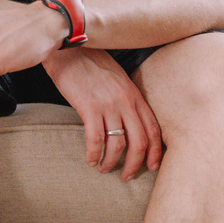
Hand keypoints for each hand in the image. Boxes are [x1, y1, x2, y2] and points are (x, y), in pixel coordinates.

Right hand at [42, 47, 162, 179]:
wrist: (68, 46)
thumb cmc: (89, 61)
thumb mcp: (116, 77)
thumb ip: (125, 96)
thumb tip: (128, 120)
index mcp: (133, 93)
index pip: (153, 128)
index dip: (155, 151)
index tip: (152, 166)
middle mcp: (124, 100)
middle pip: (139, 141)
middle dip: (134, 164)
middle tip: (126, 175)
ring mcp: (108, 103)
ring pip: (118, 143)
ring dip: (112, 162)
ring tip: (103, 168)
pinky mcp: (88, 106)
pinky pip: (95, 139)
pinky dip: (94, 153)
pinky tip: (90, 159)